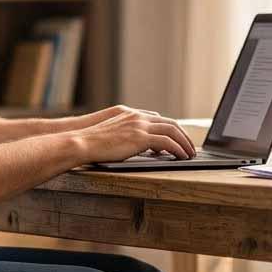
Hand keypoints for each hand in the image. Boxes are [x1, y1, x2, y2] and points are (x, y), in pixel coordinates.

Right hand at [75, 105, 195, 163]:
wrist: (82, 142)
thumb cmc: (91, 143)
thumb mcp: (109, 135)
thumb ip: (124, 135)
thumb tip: (132, 146)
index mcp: (130, 114)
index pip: (157, 119)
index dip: (169, 129)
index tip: (175, 139)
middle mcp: (137, 117)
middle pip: (169, 123)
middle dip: (182, 135)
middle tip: (189, 147)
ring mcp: (139, 125)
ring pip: (172, 130)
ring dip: (184, 143)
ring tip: (189, 154)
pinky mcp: (141, 137)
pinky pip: (167, 142)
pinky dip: (178, 149)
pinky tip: (181, 157)